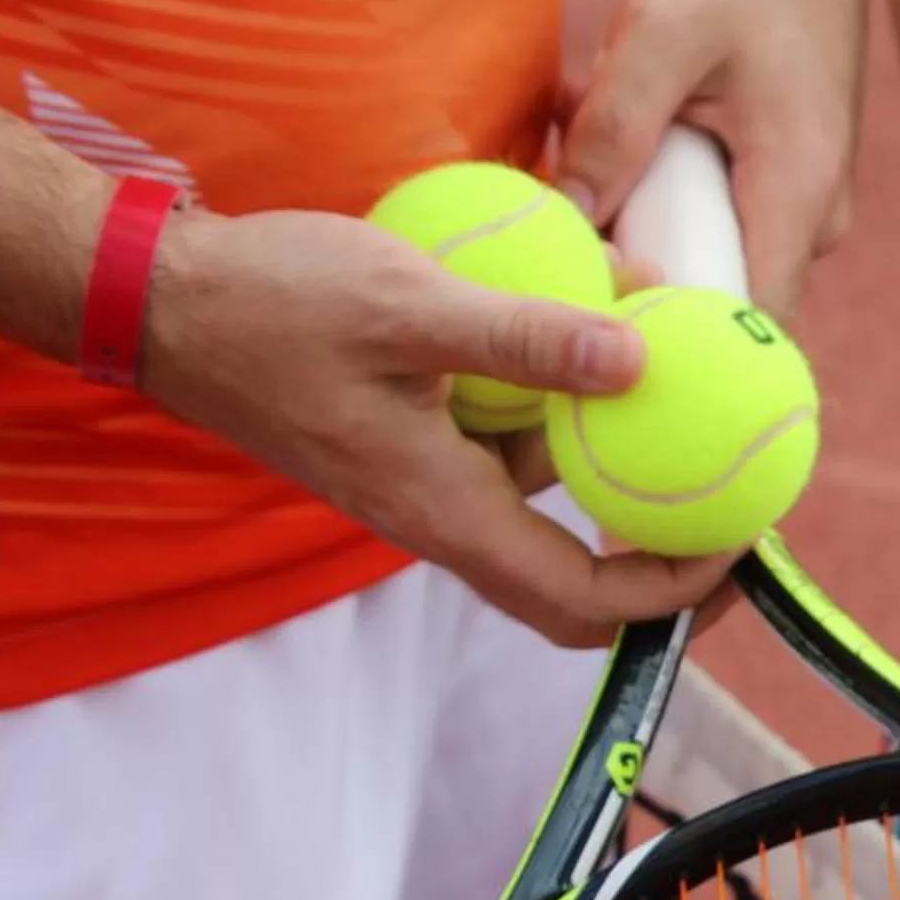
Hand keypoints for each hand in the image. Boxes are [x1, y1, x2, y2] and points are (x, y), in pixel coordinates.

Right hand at [142, 207, 734, 645]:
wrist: (159, 297)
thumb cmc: (268, 304)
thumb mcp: (408, 306)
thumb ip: (526, 339)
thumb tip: (640, 363)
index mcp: (445, 513)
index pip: (582, 602)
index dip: (671, 593)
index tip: (738, 545)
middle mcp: (444, 514)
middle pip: (580, 572)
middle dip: (666, 545)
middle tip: (740, 490)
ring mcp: (429, 478)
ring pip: (552, 491)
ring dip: (619, 448)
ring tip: (689, 377)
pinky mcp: (418, 436)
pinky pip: (513, 437)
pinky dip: (565, 398)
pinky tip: (603, 322)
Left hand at [557, 0, 863, 317]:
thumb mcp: (662, 35)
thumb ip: (615, 128)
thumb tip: (564, 220)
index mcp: (799, 193)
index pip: (754, 322)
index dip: (682, 341)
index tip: (605, 324)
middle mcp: (815, 224)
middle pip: (717, 297)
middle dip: (635, 263)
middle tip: (568, 205)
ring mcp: (802, 218)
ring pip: (705, 257)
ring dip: (637, 217)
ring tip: (590, 130)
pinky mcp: (780, 202)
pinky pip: (711, 226)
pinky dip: (658, 193)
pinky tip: (624, 135)